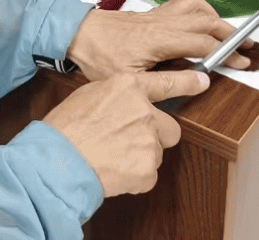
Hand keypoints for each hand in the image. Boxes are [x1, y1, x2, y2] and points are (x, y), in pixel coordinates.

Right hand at [43, 70, 209, 196]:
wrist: (55, 160)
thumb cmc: (65, 128)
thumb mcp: (90, 94)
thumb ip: (117, 95)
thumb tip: (127, 101)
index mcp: (127, 87)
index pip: (166, 82)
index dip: (188, 82)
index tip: (203, 81)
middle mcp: (143, 110)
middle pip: (169, 127)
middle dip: (156, 137)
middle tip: (128, 142)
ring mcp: (148, 139)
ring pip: (157, 152)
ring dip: (142, 157)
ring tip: (113, 157)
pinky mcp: (147, 167)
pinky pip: (149, 175)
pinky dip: (135, 178)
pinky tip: (114, 171)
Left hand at [67, 0, 251, 77]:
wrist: (80, 33)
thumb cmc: (100, 58)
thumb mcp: (130, 79)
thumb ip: (164, 81)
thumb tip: (196, 82)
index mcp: (161, 40)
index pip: (204, 43)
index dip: (227, 53)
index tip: (242, 62)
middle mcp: (165, 22)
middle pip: (208, 22)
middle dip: (232, 34)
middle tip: (248, 46)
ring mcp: (161, 15)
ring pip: (199, 7)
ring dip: (218, 18)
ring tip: (230, 32)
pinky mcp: (155, 13)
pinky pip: (185, 3)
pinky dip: (201, 8)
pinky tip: (203, 20)